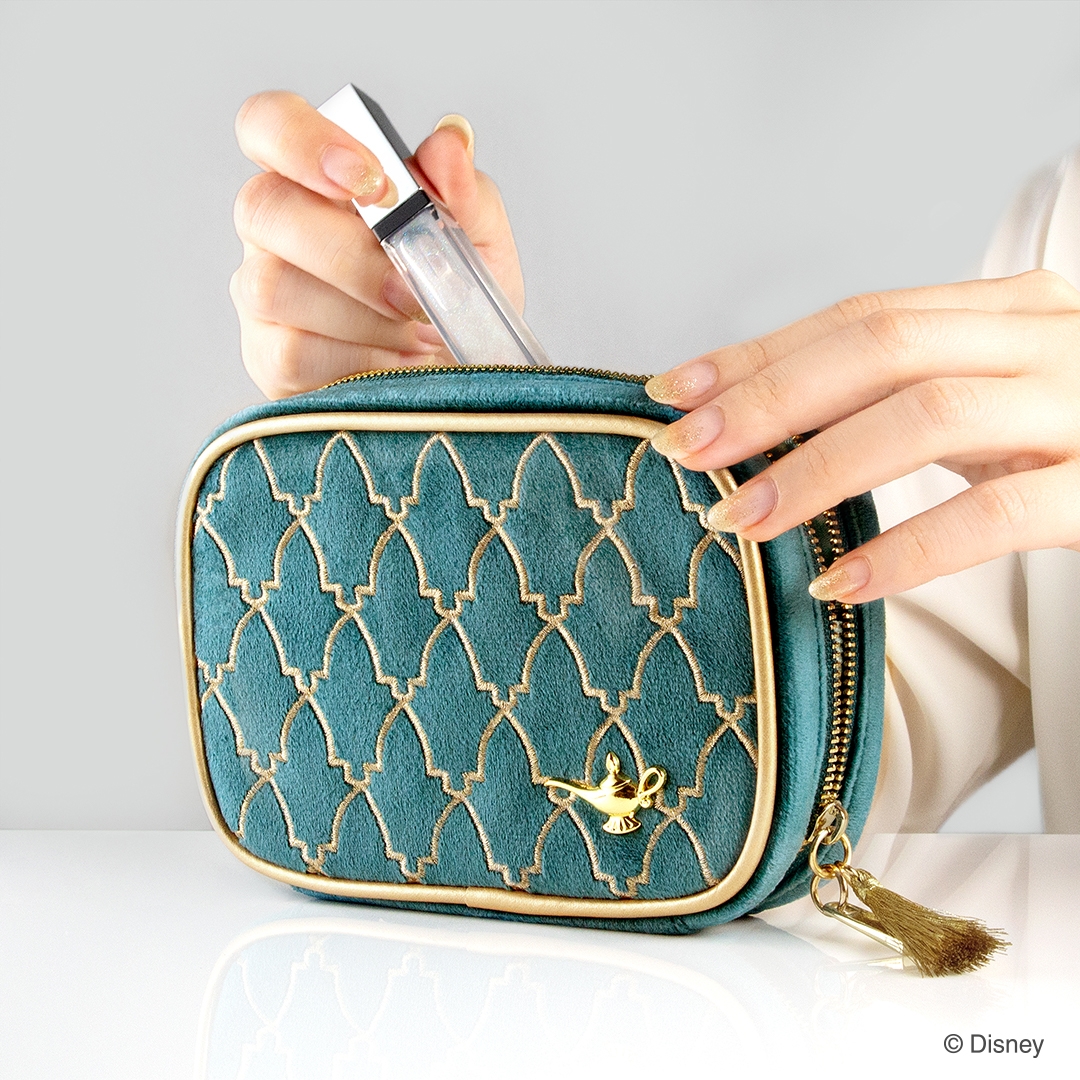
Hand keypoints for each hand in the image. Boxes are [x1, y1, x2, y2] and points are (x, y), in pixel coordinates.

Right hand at [230, 91, 523, 397]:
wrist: (463, 385)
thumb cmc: (457, 303)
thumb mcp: (482, 244)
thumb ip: (466, 191)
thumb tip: (450, 142)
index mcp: (318, 179)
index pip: (268, 124)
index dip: (300, 140)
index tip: (369, 179)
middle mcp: (278, 229)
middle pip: (263, 207)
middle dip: (348, 253)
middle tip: (412, 289)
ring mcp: (263, 295)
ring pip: (272, 285)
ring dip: (360, 314)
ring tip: (416, 331)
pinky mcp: (269, 359)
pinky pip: (291, 353)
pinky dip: (358, 359)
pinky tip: (396, 363)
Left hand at [645, 271, 1079, 601]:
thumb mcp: (995, 401)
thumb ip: (906, 395)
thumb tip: (765, 425)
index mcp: (1009, 312)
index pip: (862, 314)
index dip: (761, 352)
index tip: (674, 391)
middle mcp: (1048, 338)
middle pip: (882, 345)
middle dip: (770, 398)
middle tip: (685, 450)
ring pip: (929, 412)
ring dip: (817, 467)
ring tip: (738, 517)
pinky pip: (1000, 512)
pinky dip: (908, 547)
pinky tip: (838, 581)